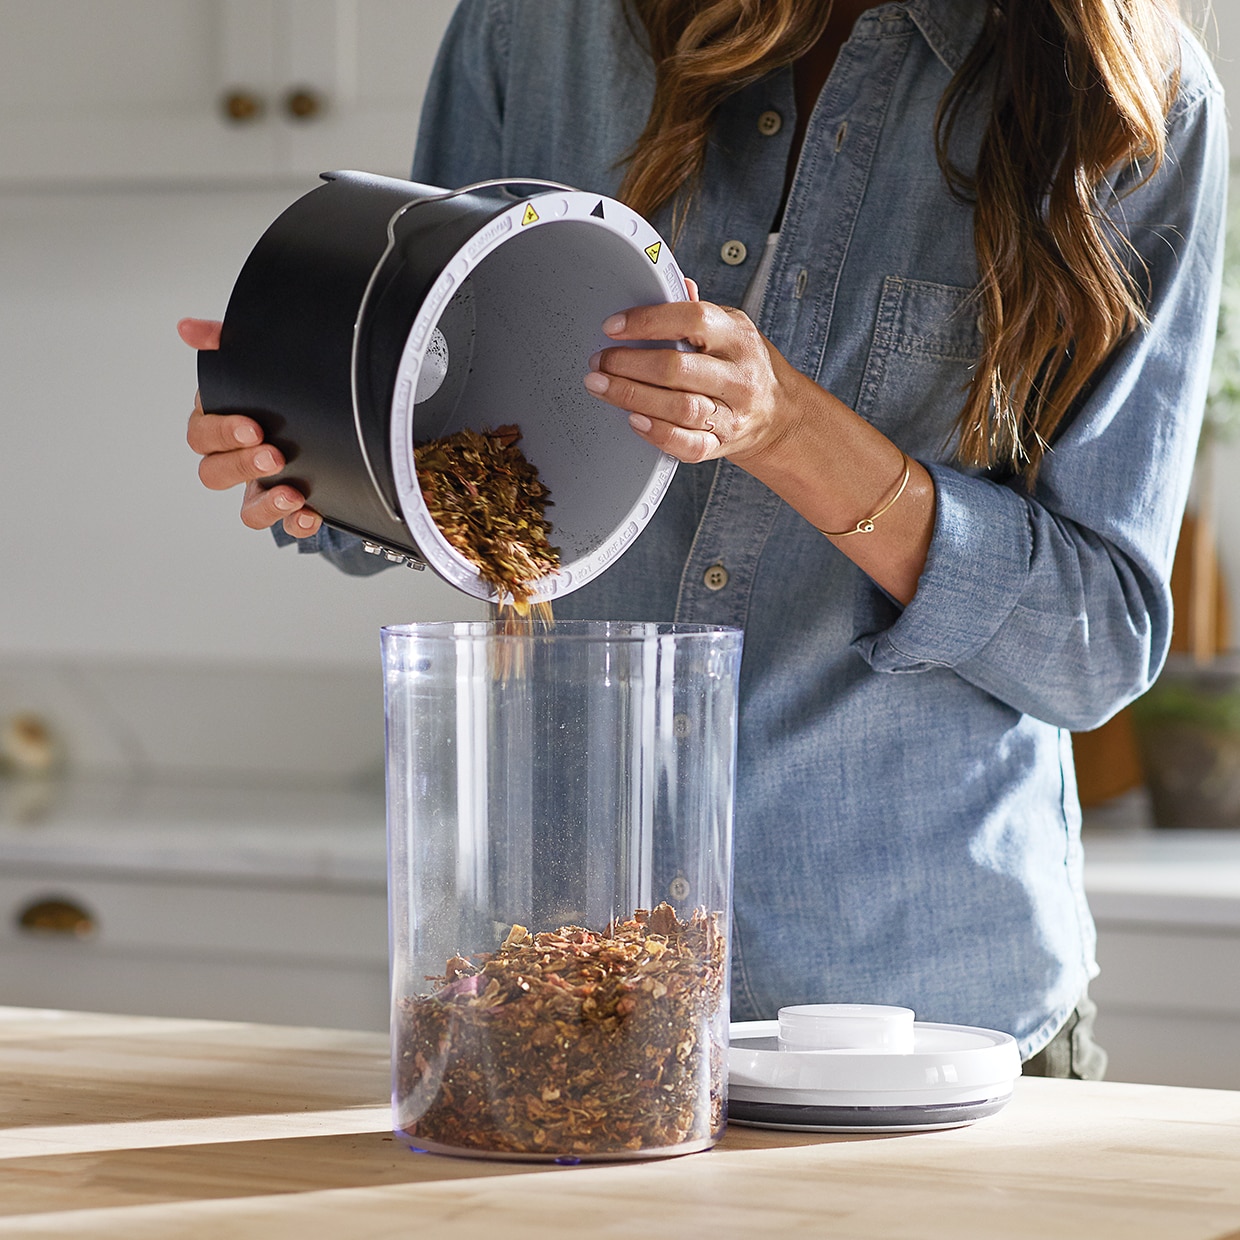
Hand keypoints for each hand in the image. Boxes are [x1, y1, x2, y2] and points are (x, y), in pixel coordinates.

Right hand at [179, 318, 322, 537]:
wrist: (326, 417)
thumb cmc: (274, 391)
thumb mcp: (255, 361)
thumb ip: (223, 343)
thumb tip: (188, 328)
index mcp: (219, 424)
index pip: (201, 434)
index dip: (222, 433)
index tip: (252, 426)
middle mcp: (234, 459)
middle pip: (215, 473)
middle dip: (243, 466)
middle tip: (274, 455)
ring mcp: (259, 487)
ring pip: (245, 509)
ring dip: (266, 504)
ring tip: (292, 494)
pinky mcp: (286, 507)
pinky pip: (283, 526)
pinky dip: (296, 524)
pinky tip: (312, 515)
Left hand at [582, 280, 807, 467]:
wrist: (779, 415)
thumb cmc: (743, 365)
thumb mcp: (731, 328)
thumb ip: (698, 310)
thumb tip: (670, 280)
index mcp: (737, 337)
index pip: (692, 319)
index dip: (647, 321)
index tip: (613, 326)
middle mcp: (737, 375)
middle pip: (677, 369)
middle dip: (628, 364)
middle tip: (599, 362)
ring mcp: (731, 413)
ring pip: (678, 407)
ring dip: (632, 396)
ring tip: (601, 386)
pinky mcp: (721, 443)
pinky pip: (688, 444)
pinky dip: (657, 434)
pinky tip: (633, 420)